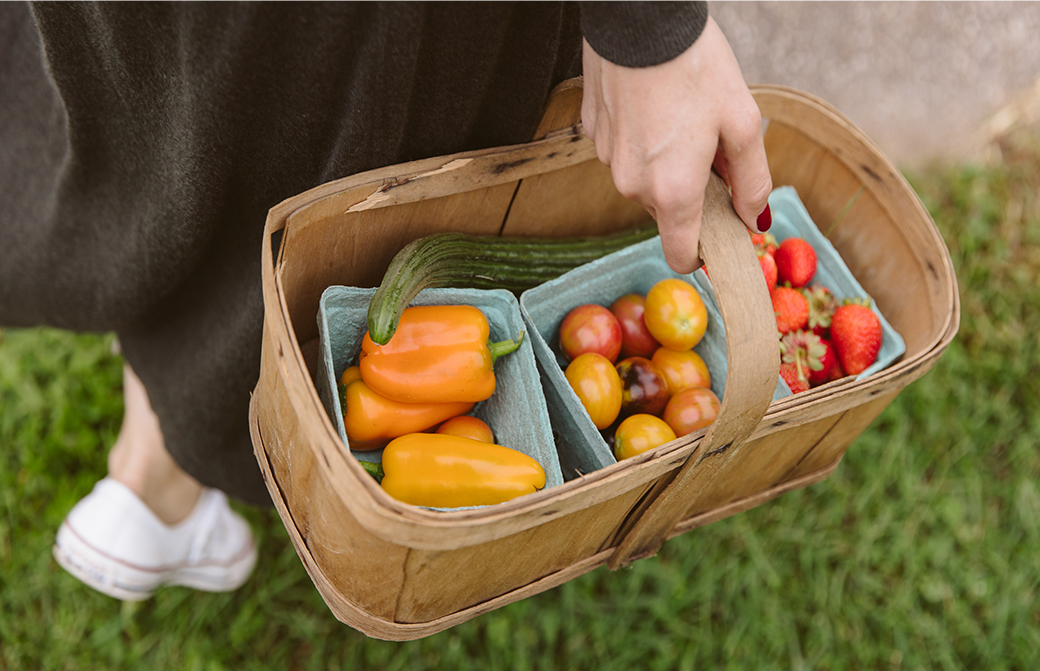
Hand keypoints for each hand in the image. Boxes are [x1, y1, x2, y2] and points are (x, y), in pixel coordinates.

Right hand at [581, 17, 771, 273]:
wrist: (639, 19)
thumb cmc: (696, 66)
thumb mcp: (741, 122)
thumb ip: (752, 180)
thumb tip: (754, 218)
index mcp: (673, 192)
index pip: (682, 255)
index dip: (704, 252)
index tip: (721, 231)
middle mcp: (634, 186)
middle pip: (666, 213)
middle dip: (691, 194)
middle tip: (712, 150)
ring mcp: (608, 161)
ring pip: (644, 182)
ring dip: (666, 166)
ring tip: (682, 118)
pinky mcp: (594, 134)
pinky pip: (624, 154)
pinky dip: (643, 142)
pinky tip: (656, 106)